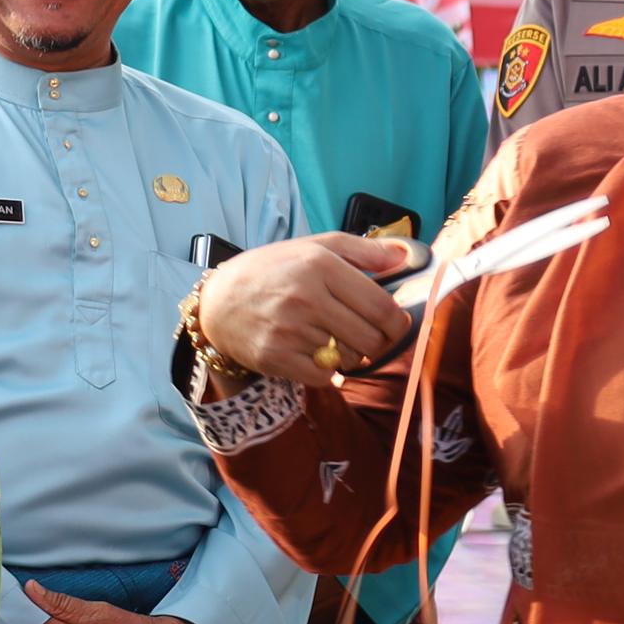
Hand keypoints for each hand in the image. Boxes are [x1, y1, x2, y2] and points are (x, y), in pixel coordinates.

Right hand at [194, 235, 420, 386]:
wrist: (219, 301)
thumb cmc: (274, 270)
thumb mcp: (316, 247)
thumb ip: (364, 250)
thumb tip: (405, 257)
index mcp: (320, 266)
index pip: (381, 306)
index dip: (398, 323)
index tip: (398, 325)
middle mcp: (305, 297)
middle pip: (370, 338)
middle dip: (378, 342)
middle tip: (368, 336)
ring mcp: (289, 330)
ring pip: (349, 359)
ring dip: (351, 355)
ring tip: (335, 339)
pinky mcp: (276, 357)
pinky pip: (324, 376)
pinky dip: (329, 371)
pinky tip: (317, 355)